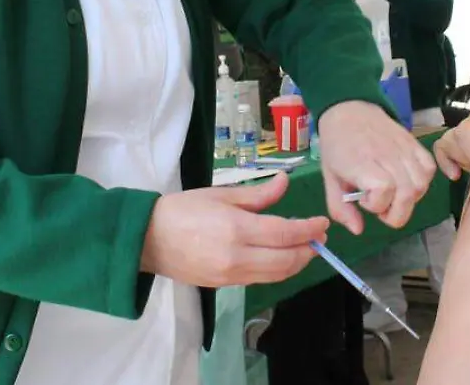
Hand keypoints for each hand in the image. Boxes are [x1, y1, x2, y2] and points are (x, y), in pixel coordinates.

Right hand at [140, 173, 328, 286]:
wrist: (146, 239)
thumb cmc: (182, 209)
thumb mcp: (220, 194)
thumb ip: (257, 194)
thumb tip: (285, 183)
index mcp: (237, 228)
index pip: (285, 234)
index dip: (308, 230)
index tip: (322, 224)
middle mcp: (237, 257)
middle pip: (286, 260)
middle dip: (308, 250)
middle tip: (319, 238)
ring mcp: (231, 275)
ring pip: (276, 275)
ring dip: (296, 263)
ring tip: (305, 249)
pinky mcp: (224, 286)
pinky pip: (259, 279)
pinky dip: (277, 270)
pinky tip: (280, 257)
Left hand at [318, 100, 435, 234]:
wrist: (349, 110)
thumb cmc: (337, 146)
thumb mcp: (330, 179)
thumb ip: (340, 208)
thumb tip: (359, 230)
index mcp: (362, 163)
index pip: (383, 190)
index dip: (375, 204)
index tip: (362, 200)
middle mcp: (387, 155)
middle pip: (407, 194)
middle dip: (395, 212)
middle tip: (380, 206)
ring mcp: (404, 149)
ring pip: (420, 185)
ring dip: (408, 199)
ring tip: (392, 194)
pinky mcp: (415, 144)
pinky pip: (429, 170)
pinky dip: (421, 182)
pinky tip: (405, 182)